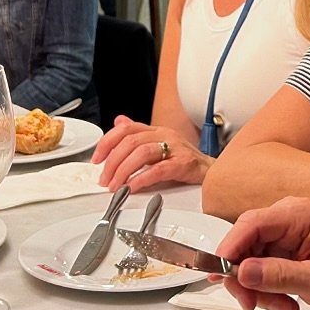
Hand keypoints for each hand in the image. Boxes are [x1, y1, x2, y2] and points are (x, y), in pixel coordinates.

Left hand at [93, 118, 211, 188]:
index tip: (97, 159)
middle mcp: (165, 135)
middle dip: (112, 162)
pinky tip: (133, 187)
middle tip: (105, 179)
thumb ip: (137, 135)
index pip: (126, 129)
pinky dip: (142, 179)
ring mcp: (176, 148)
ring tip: (116, 186)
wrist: (212, 172)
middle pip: (131, 141)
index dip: (107, 143)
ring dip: (123, 171)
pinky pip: (159, 169)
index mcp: (157, 130)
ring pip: (142, 153)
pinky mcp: (184, 164)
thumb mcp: (159, 144)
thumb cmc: (185, 161)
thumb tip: (118, 122)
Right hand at [217, 197, 309, 309]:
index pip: (252, 223)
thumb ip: (281, 275)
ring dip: (258, 289)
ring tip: (284, 307)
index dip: (230, 247)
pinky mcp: (279, 247)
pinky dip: (266, 289)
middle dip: (243, 277)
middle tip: (251, 303)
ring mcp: (282, 232)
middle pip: (244, 242)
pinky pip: (258, 268)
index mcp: (300, 215)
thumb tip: (244, 271)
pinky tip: (286, 302)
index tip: (219, 273)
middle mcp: (287, 217)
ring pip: (248, 259)